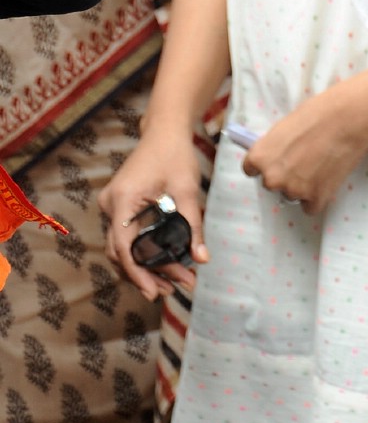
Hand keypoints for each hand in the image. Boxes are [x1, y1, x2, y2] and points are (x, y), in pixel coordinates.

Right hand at [99, 125, 207, 301]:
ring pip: (122, 246)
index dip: (138, 274)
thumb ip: (193, 226)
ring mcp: (111, 205)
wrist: (164, 131)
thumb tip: (203, 259)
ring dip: (144, 265)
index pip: (124, 247)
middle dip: (146, 274)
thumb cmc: (176, 155)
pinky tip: (162, 262)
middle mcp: (110, 205)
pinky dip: (141, 250)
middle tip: (172, 290)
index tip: (155, 292)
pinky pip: (125, 235)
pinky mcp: (118, 206)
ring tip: (172, 282)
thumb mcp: (187, 191)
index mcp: (122, 200)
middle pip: (121, 252)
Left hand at [242, 85, 367, 214]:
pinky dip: (318, 197)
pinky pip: (311, 206)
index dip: (266, 164)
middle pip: (272, 184)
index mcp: (260, 157)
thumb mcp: (285, 127)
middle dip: (285, 176)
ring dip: (303, 186)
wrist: (347, 119)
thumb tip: (276, 157)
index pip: (251, 170)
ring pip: (293, 195)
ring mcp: (294, 190)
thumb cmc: (317, 114)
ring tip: (321, 166)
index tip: (276, 161)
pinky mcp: (316, 198)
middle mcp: (272, 178)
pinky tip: (327, 179)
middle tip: (304, 160)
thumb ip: (275, 147)